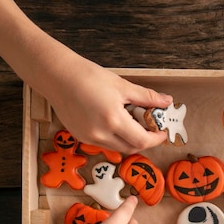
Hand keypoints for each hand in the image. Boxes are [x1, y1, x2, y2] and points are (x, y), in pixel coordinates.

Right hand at [44, 56, 172, 153]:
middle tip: (151, 128)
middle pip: (130, 148)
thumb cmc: (88, 76)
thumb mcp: (122, 85)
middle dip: (144, 141)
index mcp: (113, 121)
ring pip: (116, 148)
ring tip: (133, 123)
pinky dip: (114, 138)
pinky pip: (103, 143)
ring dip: (129, 140)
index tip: (162, 131)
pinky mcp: (79, 136)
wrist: (56, 75)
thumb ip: (147, 97)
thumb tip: (167, 102)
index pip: (142, 141)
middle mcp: (100, 134)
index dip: (156, 139)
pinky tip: (115, 122)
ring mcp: (88, 138)